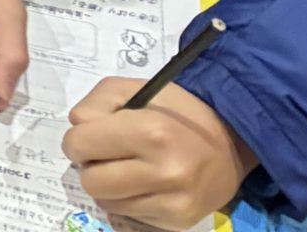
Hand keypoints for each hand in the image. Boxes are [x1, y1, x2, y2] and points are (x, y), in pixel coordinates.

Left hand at [64, 77, 253, 229]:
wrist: (229, 141)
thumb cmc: (175, 110)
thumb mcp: (131, 89)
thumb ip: (93, 105)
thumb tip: (77, 130)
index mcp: (151, 133)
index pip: (80, 146)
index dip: (78, 140)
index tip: (90, 136)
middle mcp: (164, 172)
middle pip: (91, 182)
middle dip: (91, 166)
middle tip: (108, 155)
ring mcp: (174, 202)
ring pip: (107, 203)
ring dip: (109, 186)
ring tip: (128, 168)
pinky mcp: (180, 222)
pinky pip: (130, 216)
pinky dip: (129, 200)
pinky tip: (146, 184)